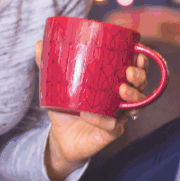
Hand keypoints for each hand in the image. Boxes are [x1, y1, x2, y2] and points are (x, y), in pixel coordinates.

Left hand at [34, 40, 149, 164]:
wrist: (61, 137)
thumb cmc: (66, 107)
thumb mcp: (57, 85)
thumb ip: (49, 65)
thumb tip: (38, 43)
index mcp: (113, 83)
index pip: (134, 69)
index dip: (141, 61)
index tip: (138, 53)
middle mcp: (120, 99)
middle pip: (141, 86)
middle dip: (140, 76)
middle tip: (130, 71)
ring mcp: (118, 116)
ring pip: (136, 106)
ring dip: (132, 95)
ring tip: (121, 88)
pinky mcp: (110, 133)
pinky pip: (113, 126)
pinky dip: (102, 119)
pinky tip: (89, 114)